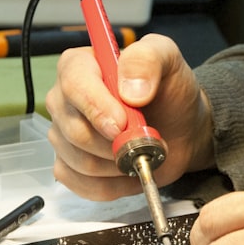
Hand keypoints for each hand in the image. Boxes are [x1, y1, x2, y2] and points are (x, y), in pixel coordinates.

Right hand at [45, 33, 213, 199]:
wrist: (180, 127)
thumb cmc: (169, 91)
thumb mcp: (167, 60)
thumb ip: (147, 59)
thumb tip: (130, 89)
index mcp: (79, 65)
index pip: (73, 86)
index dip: (97, 108)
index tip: (123, 124)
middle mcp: (64, 99)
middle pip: (74, 130)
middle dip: (116, 143)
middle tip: (145, 138)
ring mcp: (63, 135)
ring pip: (80, 162)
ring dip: (119, 164)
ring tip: (141, 151)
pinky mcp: (70, 165)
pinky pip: (81, 184)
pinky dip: (113, 185)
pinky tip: (130, 170)